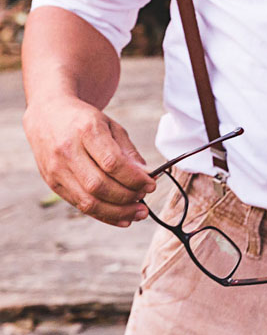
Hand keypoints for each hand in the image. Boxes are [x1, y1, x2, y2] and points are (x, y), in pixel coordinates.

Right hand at [23, 97, 155, 226]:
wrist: (48, 116)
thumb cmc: (85, 121)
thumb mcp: (111, 125)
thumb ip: (128, 151)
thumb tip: (146, 175)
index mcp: (86, 131)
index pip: (112, 162)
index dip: (134, 178)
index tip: (151, 184)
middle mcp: (67, 152)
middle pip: (99, 185)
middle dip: (127, 197)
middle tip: (145, 199)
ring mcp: (56, 170)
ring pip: (87, 200)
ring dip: (117, 212)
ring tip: (138, 213)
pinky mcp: (52, 183)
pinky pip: (79, 205)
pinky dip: (103, 215)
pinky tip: (122, 218)